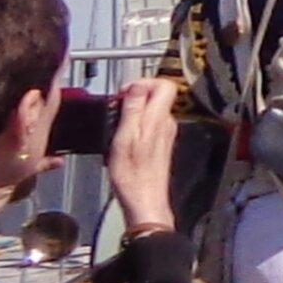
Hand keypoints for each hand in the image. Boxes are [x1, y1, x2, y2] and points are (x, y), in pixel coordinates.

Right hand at [99, 77, 181, 242]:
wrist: (143, 199)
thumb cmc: (132, 173)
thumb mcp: (125, 137)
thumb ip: (133, 109)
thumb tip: (138, 85)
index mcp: (159, 118)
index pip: (164, 84)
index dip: (142, 82)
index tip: (123, 93)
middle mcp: (166, 123)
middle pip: (157, 95)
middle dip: (134, 97)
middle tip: (115, 110)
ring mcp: (165, 133)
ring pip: (151, 110)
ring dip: (132, 113)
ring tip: (116, 126)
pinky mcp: (159, 144)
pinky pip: (148, 124)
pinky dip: (134, 126)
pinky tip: (122, 139)